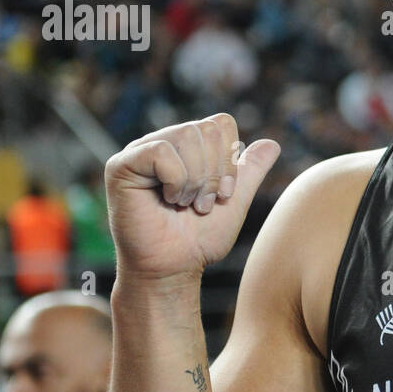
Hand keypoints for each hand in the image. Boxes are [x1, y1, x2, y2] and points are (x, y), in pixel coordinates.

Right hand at [104, 113, 279, 281]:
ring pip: (186, 136)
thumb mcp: (235, 200)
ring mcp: (139, 151)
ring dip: (196, 179)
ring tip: (187, 204)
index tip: (225, 194)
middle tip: (203, 204)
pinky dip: (176, 180)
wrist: (173, 268)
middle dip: (215, 172)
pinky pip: (162, 151)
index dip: (230, 159)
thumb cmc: (200, 238)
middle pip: (206, 129)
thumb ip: (251, 171)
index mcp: (187, 147)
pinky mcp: (121, 165)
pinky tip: (169, 200)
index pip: (219, 123)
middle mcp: (162, 143)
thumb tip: (272, 143)